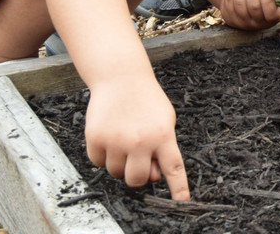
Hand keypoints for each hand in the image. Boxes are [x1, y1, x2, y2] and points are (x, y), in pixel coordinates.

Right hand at [85, 75, 189, 199]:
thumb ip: (162, 148)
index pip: (174, 168)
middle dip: (137, 175)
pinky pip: (98, 163)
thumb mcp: (164, 120)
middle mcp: (140, 141)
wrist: (122, 78)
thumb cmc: (147, 101)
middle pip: (137, 180)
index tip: (183, 202)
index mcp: (163, 135)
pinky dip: (102, 155)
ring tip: (123, 139)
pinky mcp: (96, 139)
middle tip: (136, 158)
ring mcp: (116, 141)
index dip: (179, 187)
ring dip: (119, 163)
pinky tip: (109, 135)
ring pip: (116, 173)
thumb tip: (153, 177)